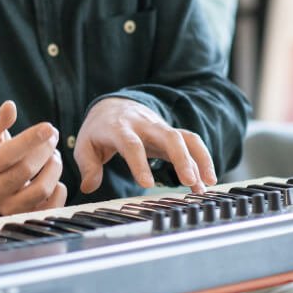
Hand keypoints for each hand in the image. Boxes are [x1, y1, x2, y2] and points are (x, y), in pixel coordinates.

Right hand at [0, 100, 66, 214]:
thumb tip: (10, 107)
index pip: (7, 154)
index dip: (30, 140)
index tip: (49, 127)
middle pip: (26, 171)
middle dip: (45, 150)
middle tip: (53, 136)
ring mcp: (8, 207)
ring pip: (40, 190)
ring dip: (54, 168)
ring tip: (54, 155)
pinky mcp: (24, 216)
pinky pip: (49, 208)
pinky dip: (60, 190)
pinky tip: (54, 175)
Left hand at [73, 97, 215, 194]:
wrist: (114, 106)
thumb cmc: (100, 130)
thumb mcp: (85, 145)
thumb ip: (88, 166)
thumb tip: (89, 187)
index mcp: (120, 128)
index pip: (132, 144)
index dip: (139, 163)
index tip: (146, 184)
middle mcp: (144, 125)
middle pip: (168, 137)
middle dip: (181, 159)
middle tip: (190, 181)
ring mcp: (161, 128)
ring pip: (184, 138)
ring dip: (199, 159)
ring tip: (207, 184)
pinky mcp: (171, 133)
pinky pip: (191, 142)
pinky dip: (202, 159)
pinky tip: (207, 180)